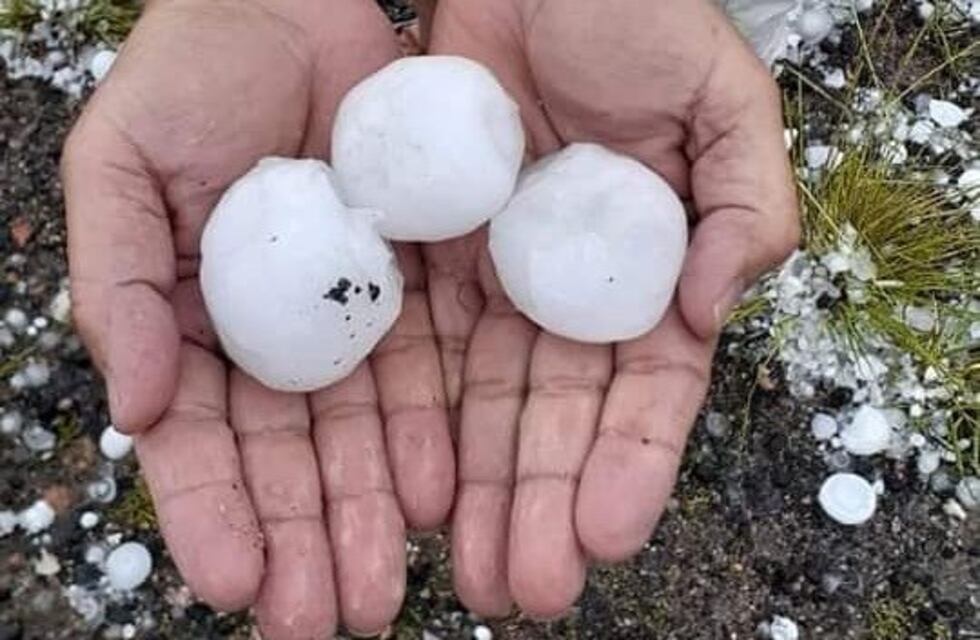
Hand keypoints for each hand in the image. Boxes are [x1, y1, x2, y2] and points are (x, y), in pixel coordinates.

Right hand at [61, 1, 453, 636]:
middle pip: (292, 461)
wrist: (287, 10)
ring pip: (364, 437)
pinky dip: (429, 437)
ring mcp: (354, 318)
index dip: (216, 515)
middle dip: (307, 541)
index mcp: (193, 329)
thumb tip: (128, 408)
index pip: (201, 442)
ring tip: (384, 590)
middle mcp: (279, 340)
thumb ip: (115, 286)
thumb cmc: (188, 79)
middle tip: (327, 620)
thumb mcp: (121, 170)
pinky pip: (428, 373)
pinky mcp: (420, 287)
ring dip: (371, 515)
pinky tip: (438, 497)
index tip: (238, 586)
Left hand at [424, 0, 799, 617]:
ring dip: (480, 489)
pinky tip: (411, 486)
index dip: (629, 463)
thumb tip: (722, 307)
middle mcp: (568, 292)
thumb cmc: (634, 17)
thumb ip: (747, 202)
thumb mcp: (721, 100)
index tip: (606, 535)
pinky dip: (416, 418)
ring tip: (469, 568)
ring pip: (484, 405)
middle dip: (543, 504)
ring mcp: (493, 281)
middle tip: (523, 588)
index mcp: (648, 274)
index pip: (643, 390)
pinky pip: (418, 348)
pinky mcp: (426, 258)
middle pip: (555, 417)